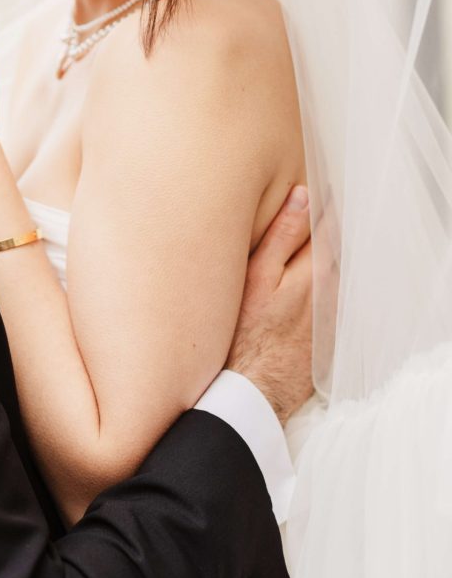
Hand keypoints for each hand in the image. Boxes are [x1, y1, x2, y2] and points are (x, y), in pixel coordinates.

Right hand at [227, 186, 313, 423]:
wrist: (254, 393)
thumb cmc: (245, 334)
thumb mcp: (256, 276)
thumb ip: (281, 234)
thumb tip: (301, 195)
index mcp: (315, 269)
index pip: (328, 223)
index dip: (320, 201)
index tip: (308, 184)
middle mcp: (330, 289)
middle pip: (332, 246)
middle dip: (319, 226)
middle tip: (299, 206)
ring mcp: (329, 313)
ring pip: (329, 271)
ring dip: (316, 253)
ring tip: (293, 241)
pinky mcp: (324, 333)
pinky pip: (325, 295)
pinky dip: (313, 280)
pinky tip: (293, 281)